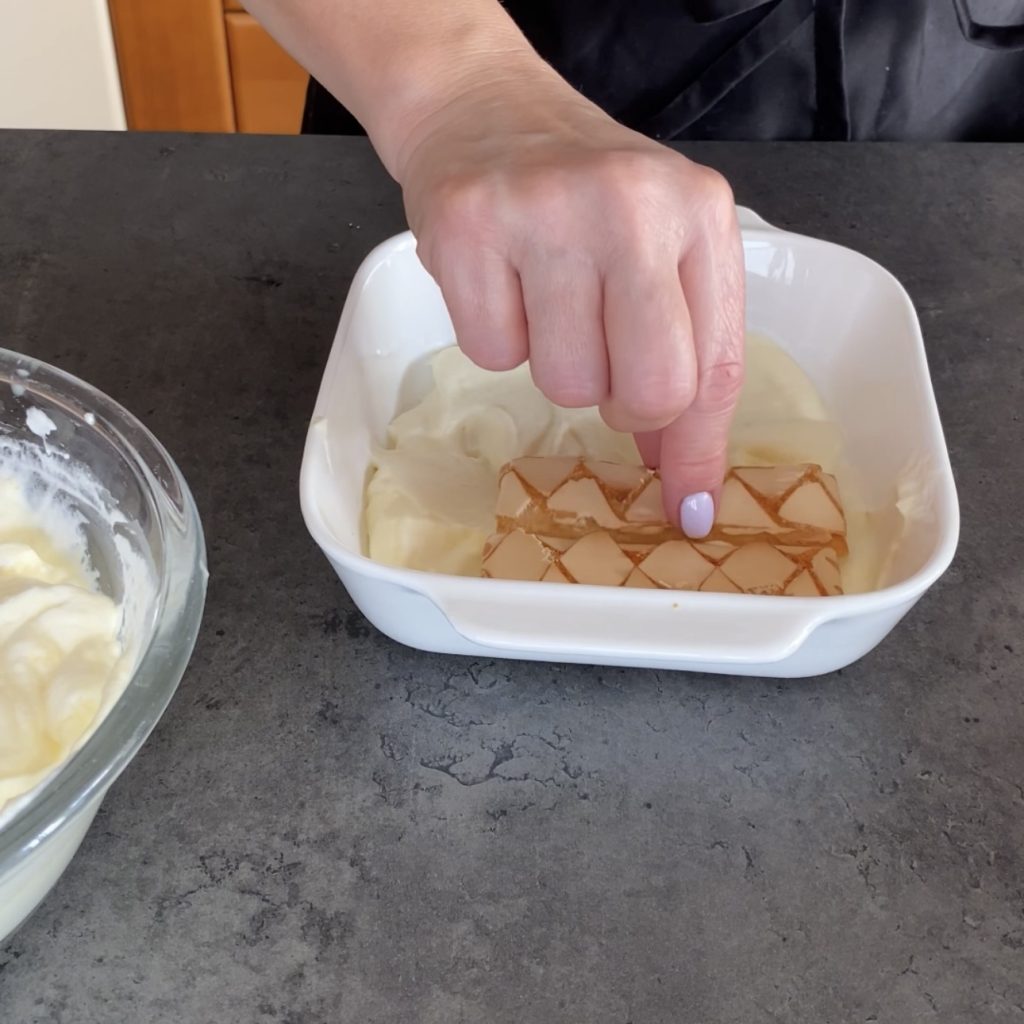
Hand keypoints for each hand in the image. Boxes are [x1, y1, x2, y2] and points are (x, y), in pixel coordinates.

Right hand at [394, 63, 744, 536]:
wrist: (485, 110)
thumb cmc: (581, 194)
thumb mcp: (658, 253)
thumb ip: (682, 351)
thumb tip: (677, 476)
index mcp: (699, 213)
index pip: (716, 366)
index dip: (698, 449)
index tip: (688, 508)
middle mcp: (632, 205)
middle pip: (649, 389)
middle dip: (622, 404)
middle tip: (600, 356)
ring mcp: (545, 212)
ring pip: (565, 383)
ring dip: (554, 363)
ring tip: (545, 298)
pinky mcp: (468, 225)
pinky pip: (492, 354)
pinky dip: (496, 336)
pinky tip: (501, 282)